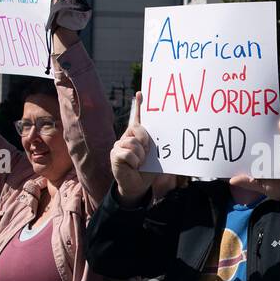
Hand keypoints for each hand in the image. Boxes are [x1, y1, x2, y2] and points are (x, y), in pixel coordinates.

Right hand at [110, 92, 157, 206]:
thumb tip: (166, 139)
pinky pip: (129, 154)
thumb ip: (156, 146)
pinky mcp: (114, 155)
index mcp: (136, 137)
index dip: (138, 106)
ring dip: (141, 156)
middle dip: (145, 142)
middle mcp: (126, 138)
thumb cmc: (147, 171)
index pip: (137, 119)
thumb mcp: (154, 156)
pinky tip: (132, 167)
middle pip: (137, 129)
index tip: (140, 94)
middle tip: (146, 155)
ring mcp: (118, 145)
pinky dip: (135, 162)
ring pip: (133, 143)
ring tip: (138, 163)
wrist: (137, 186)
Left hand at [229, 121, 279, 201]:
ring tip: (262, 115)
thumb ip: (247, 182)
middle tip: (245, 121)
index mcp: (263, 161)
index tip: (235, 139)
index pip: (253, 151)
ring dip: (270, 126)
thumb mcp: (260, 186)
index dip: (246, 145)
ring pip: (274, 137)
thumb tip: (231, 180)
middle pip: (263, 141)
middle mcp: (271, 154)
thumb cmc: (279, 190)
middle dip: (256, 132)